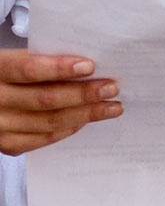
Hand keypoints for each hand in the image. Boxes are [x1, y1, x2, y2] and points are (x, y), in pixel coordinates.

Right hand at [0, 50, 121, 155]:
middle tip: (112, 87)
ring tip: (111, 107)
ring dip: (85, 114)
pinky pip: (43, 139)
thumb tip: (86, 67)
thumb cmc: (3, 74)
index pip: (29, 70)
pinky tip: (86, 119)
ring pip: (49, 122)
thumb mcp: (11, 60)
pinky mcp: (7, 144)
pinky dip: (68, 128)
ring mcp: (0, 126)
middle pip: (45, 99)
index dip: (60, 69)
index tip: (89, 66)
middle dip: (83, 94)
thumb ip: (39, 61)